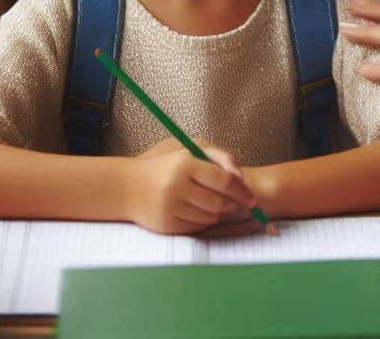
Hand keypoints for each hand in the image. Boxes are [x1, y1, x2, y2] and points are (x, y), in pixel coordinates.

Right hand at [125, 138, 263, 234]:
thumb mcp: (191, 151)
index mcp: (186, 164)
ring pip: (209, 217)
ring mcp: (170, 207)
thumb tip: (241, 177)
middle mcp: (177, 186)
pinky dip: (205, 222)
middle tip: (238, 203)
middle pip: (219, 202)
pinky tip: (202, 212)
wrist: (128, 187)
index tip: (251, 198)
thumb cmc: (167, 166)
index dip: (242, 191)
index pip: (224, 181)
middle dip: (233, 204)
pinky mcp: (166, 224)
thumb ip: (220, 158)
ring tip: (219, 205)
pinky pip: (196, 228)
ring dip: (219, 213)